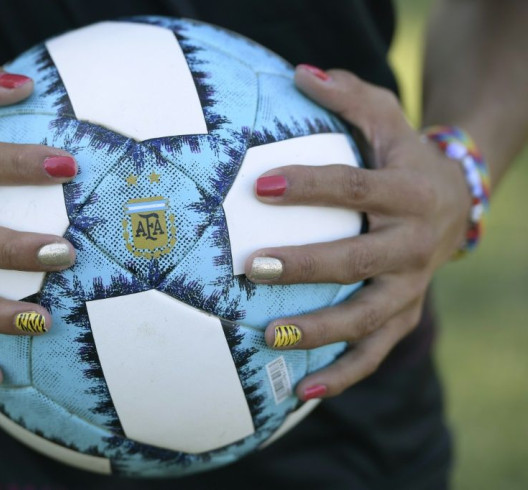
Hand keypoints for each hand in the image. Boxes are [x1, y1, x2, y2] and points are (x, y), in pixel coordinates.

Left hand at [245, 65, 471, 399]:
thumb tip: (299, 73)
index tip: (261, 186)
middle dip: (304, 266)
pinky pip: (375, 352)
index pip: (356, 188)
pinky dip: (342, 374)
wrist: (453, 202)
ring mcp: (411, 287)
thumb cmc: (404, 157)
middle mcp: (414, 244)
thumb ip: (349, 96)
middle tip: (251, 266)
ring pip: (367, 317)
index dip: (312, 186)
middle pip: (358, 260)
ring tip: (269, 335)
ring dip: (319, 330)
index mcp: (407, 191)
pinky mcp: (404, 315)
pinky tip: (302, 391)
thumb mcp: (387, 118)